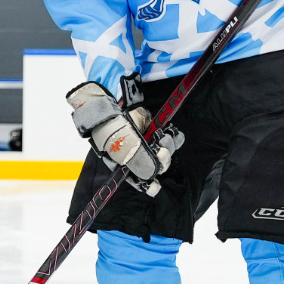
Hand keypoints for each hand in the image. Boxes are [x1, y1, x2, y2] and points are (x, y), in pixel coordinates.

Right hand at [67, 78, 182, 196]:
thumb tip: (152, 174)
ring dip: (168, 147)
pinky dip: (175, 138)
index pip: (136, 179)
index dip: (147, 185)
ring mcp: (144, 141)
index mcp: (122, 162)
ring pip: (163, 153)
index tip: (155, 186)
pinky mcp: (153, 129)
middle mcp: (134, 154)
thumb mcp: (120, 141)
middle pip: (154, 167)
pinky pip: (170, 138)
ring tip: (165, 137)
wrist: (109, 96)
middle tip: (161, 150)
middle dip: (161, 160)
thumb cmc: (108, 121)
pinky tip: (174, 134)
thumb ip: (136, 157)